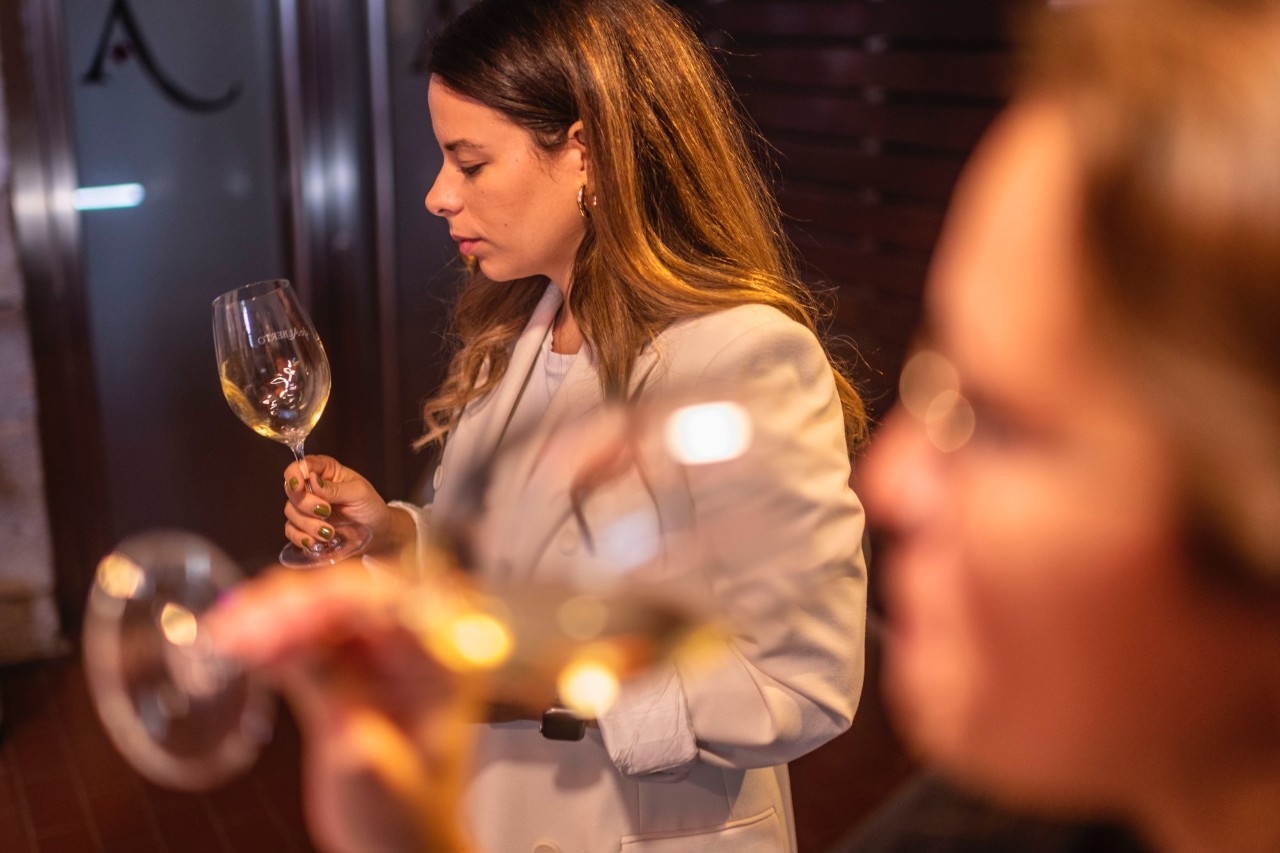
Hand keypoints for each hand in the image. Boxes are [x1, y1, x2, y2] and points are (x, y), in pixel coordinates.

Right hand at [207, 560, 477, 852]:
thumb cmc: (406, 820)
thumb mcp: (367, 762)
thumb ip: (337, 696)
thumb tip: (296, 640)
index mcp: (441, 663)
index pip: (390, 606)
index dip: (333, 601)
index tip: (285, 615)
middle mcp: (413, 649)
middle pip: (352, 599)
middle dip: (296, 604)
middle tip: (245, 624)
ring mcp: (378, 657)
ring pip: (323, 612)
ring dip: (273, 615)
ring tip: (229, 630)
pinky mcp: (344, 672)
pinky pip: (305, 641)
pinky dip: (270, 640)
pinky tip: (235, 642)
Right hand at [282, 455, 409, 557]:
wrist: (377, 532)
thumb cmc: (370, 506)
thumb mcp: (359, 493)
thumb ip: (335, 488)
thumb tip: (312, 479)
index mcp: (326, 471)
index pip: (302, 465)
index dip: (295, 473)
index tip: (299, 485)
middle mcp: (312, 487)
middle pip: (292, 489)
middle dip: (306, 503)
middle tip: (326, 511)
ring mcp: (307, 508)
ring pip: (291, 511)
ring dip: (307, 524)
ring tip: (329, 532)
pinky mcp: (306, 527)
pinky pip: (291, 530)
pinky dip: (300, 537)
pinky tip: (314, 541)